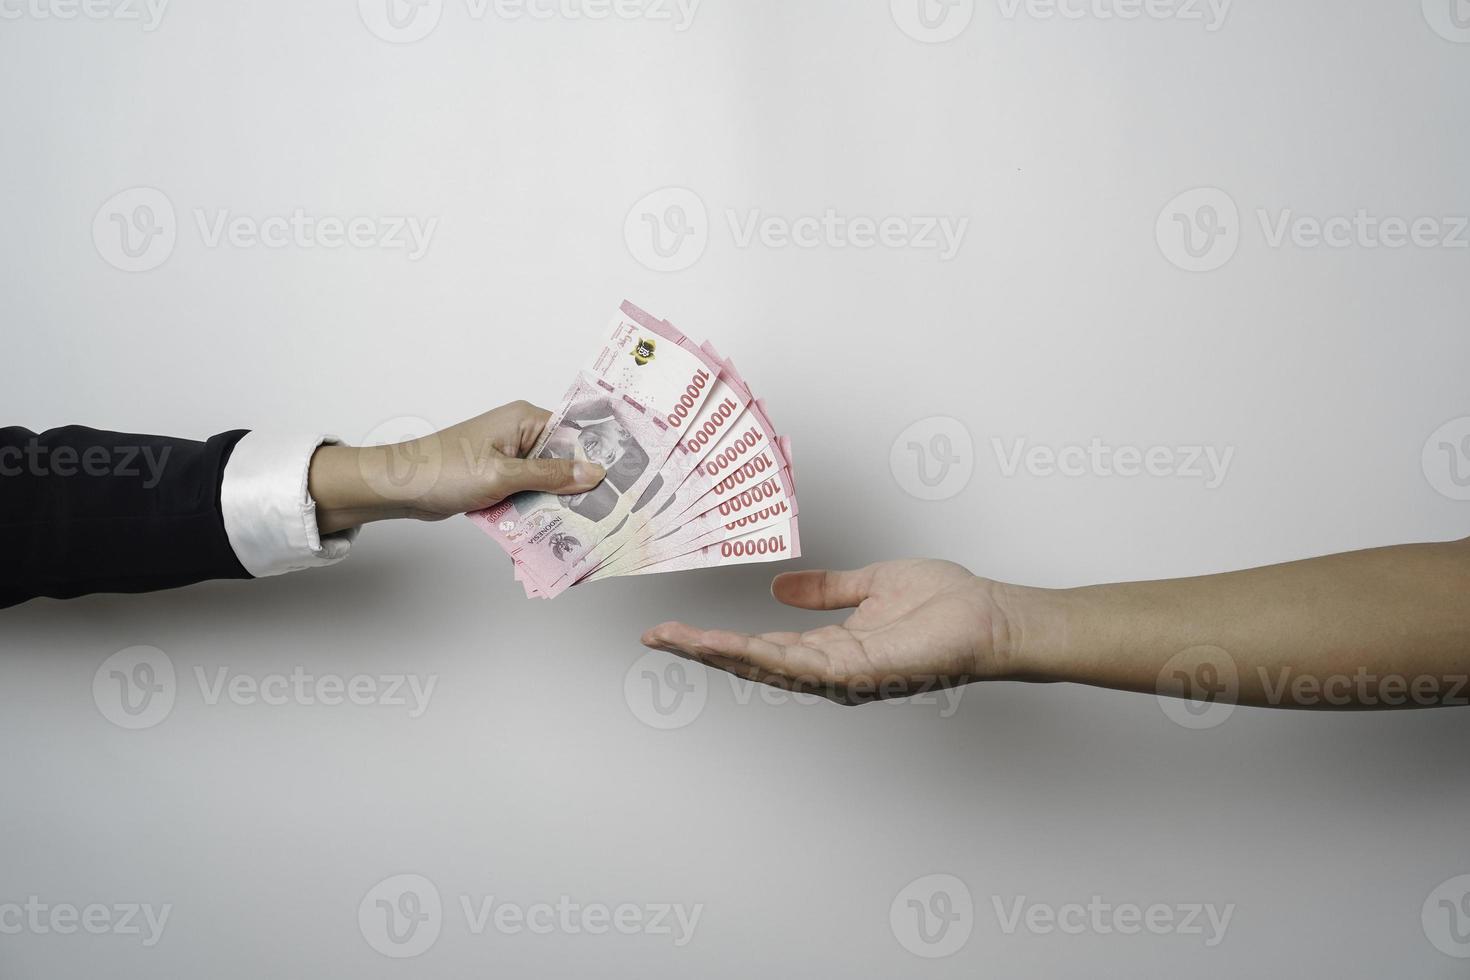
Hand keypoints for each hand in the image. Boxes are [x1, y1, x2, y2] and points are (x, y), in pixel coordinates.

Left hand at [309, 401, 605, 532]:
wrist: (398, 487)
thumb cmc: (443, 470)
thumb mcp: (503, 475)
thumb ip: (551, 475)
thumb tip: (594, 473)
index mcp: (525, 419)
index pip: (576, 433)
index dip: (599, 455)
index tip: (624, 480)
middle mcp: (521, 434)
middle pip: (565, 460)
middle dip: (581, 485)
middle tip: (610, 512)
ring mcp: (510, 457)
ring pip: (549, 481)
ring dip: (558, 502)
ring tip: (585, 525)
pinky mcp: (500, 478)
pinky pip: (530, 493)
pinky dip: (537, 509)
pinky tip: (551, 529)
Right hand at [641, 559, 1017, 704]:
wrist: (989, 616)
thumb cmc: (945, 604)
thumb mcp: (872, 585)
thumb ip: (827, 590)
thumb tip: (780, 588)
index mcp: (832, 649)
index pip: (764, 646)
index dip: (720, 639)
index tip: (678, 629)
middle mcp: (831, 670)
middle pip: (754, 663)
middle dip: (702, 651)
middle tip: (655, 636)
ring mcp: (842, 676)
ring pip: (767, 667)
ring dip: (718, 654)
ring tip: (676, 639)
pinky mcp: (858, 673)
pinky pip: (798, 665)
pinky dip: (759, 656)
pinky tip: (727, 644)